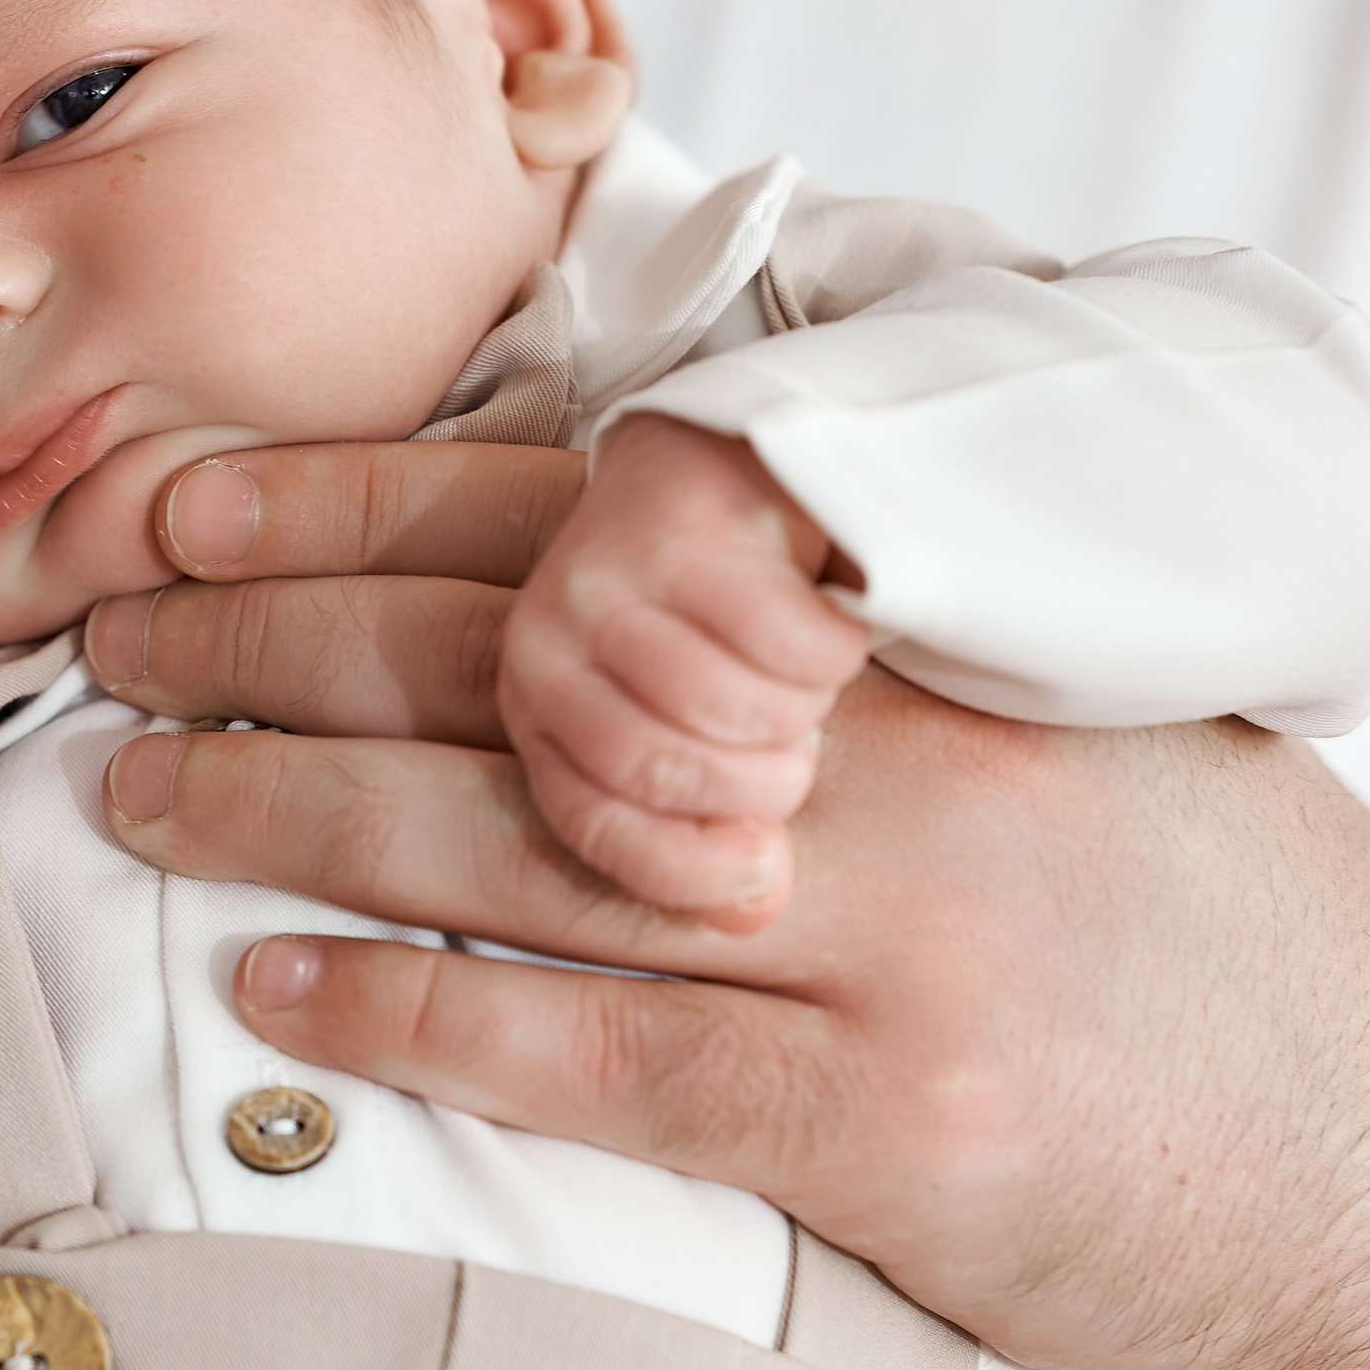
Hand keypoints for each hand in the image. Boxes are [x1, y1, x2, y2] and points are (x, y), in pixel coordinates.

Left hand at [85, 441, 1369, 1369]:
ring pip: (519, 837)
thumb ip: (879, 683)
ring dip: (290, 806)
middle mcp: (887, 756)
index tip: (212, 495)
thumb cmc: (1248, 950)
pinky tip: (277, 996)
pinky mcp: (884, 1128)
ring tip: (131, 789)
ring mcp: (886, 940)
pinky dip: (415, 1018)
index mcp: (931, 636)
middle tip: (106, 624)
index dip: (374, 497)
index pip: (598, 518)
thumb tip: (647, 636)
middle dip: (277, 628)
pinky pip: (595, 1053)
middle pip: (516, 655)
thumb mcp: (1088, 743)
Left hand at [498, 415, 870, 916]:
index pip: (592, 823)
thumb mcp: (698, 738)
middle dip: (757, 786)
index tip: (760, 871)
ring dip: (798, 714)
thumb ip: (710, 830)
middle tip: (797, 754)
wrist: (736, 460)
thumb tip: (753, 909)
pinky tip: (834, 632)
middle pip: (661, 772)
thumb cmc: (716, 624)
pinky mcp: (690, 525)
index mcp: (535, 709)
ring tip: (807, 689)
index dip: (684, 867)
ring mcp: (609, 576)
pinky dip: (834, 652)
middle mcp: (546, 640)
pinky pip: (788, 642)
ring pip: (727, 709)